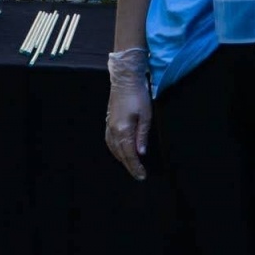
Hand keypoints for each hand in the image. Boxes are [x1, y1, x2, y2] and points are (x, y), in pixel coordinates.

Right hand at [105, 48, 151, 180]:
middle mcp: (113, 130)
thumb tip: (141, 153)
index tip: (142, 176)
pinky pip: (110, 141)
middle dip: (129, 166)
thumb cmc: (138, 95)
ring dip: (122, 159)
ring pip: (113, 149)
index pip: (129, 155)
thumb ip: (143, 136)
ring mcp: (109, 125)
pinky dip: (115, 150)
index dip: (136, 167)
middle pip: (120, 154)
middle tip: (138, 175)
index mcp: (123, 130)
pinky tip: (120, 151)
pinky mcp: (108, 121)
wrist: (125, 79)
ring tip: (131, 166)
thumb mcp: (146, 115)